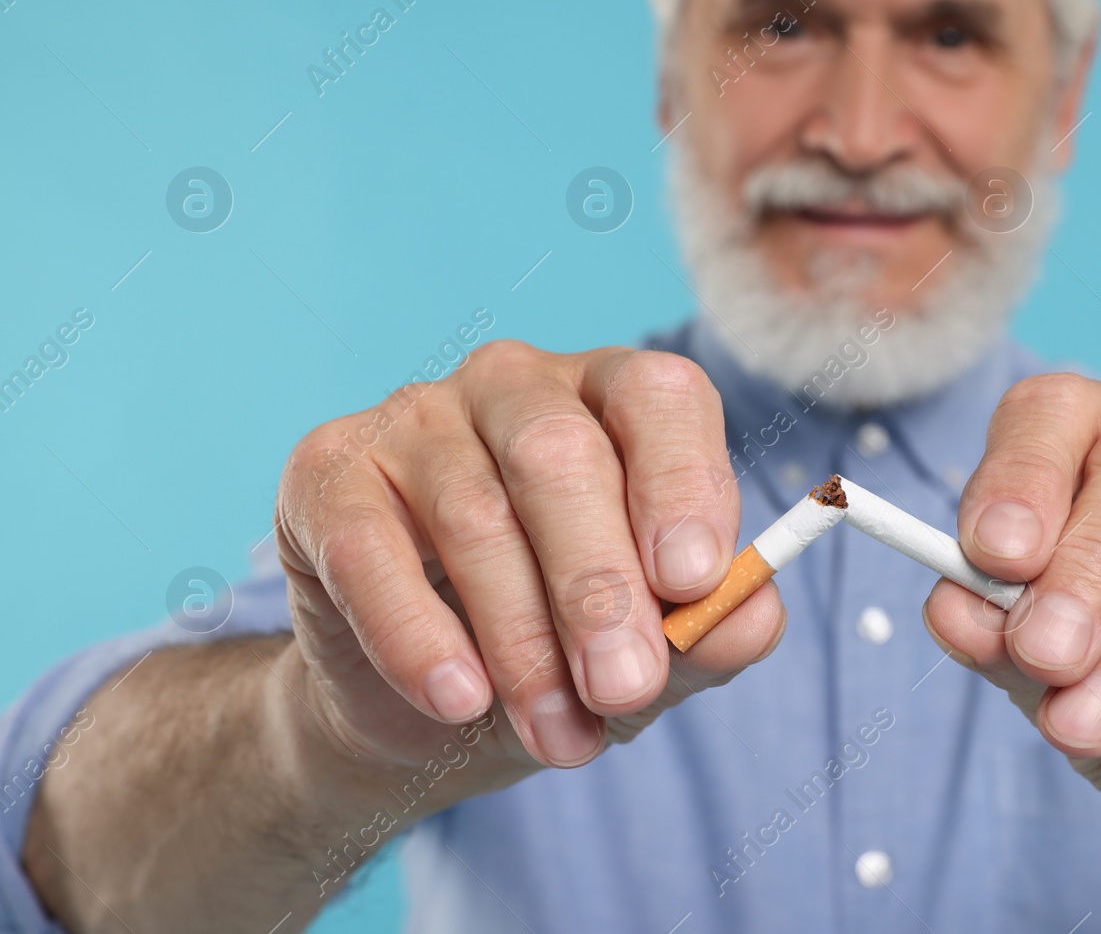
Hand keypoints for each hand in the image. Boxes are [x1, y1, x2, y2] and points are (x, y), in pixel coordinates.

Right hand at [274, 341, 783, 780]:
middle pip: (561, 456)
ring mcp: (416, 417)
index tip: (693, 582)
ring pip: (475, 516)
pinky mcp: (329, 472)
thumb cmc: (562, 641)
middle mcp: (516, 384)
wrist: (429, 698)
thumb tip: (752, 613)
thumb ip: (709, 628)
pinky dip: (418, 636)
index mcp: (612, 398)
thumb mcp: (651, 645)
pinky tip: (458, 699)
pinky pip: (372, 550)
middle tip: (625, 687)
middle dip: (599, 587)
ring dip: (522, 642)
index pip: (660, 398)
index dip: (681, 482)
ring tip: (559, 736)